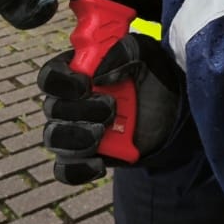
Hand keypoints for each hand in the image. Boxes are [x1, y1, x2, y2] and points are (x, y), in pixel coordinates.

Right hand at [38, 34, 181, 183]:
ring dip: (78, 137)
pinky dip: (79, 169)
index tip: (85, 84)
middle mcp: (67, 102)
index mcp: (76, 72)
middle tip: (110, 107)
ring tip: (104, 131)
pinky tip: (99, 164)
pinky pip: (66, 170)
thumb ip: (123, 53)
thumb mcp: (144, 54)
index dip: (61, 81)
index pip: (51, 75)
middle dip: (80, 110)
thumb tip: (100, 73)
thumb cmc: (150, 75)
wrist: (171, 111)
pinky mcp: (83, 157)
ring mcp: (73, 131)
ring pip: (55, 139)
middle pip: (52, 108)